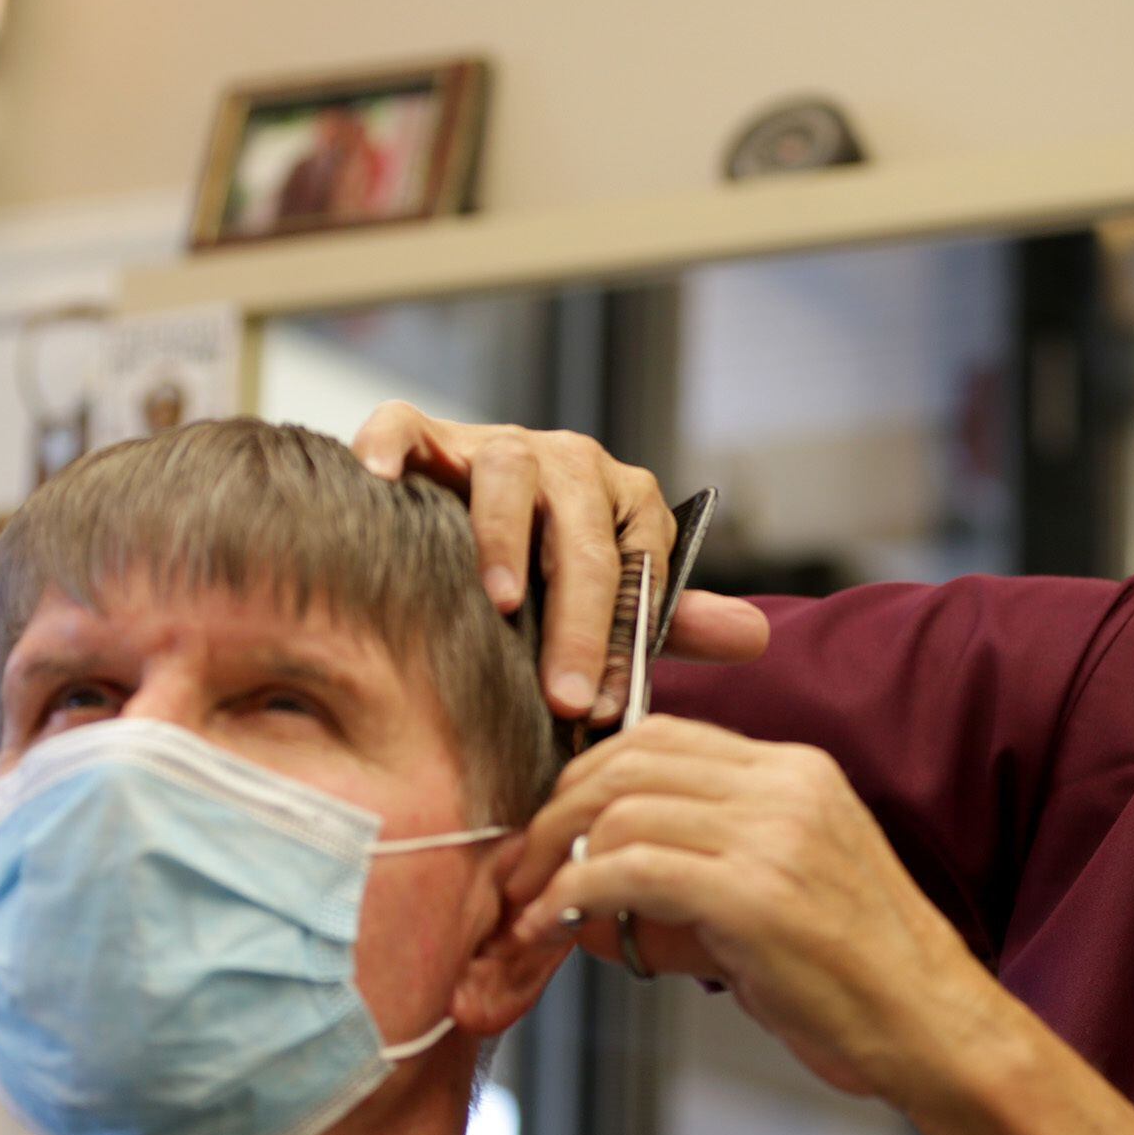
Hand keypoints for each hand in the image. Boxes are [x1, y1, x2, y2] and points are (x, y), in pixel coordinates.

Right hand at [352, 403, 770, 720]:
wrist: (467, 511)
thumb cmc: (546, 571)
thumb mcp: (613, 597)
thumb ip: (667, 619)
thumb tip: (755, 637)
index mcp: (623, 501)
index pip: (637, 566)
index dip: (622, 642)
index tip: (605, 709)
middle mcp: (567, 465)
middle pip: (581, 534)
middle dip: (577, 620)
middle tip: (563, 695)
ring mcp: (496, 445)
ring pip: (507, 474)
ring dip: (504, 538)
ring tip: (501, 603)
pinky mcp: (428, 434)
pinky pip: (407, 426)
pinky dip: (390, 445)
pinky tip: (379, 481)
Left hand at [504, 716, 983, 1098]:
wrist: (932, 1026)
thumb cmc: (854, 977)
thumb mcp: (774, 900)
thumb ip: (684, 882)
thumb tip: (578, 894)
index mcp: (796, 772)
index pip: (663, 733)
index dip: (589, 773)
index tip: (552, 827)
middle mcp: (784, 785)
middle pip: (629, 758)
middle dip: (555, 810)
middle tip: (520, 868)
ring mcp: (772, 833)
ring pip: (620, 808)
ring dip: (554, 859)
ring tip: (531, 910)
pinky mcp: (754, 893)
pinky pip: (630, 869)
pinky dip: (573, 895)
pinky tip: (555, 926)